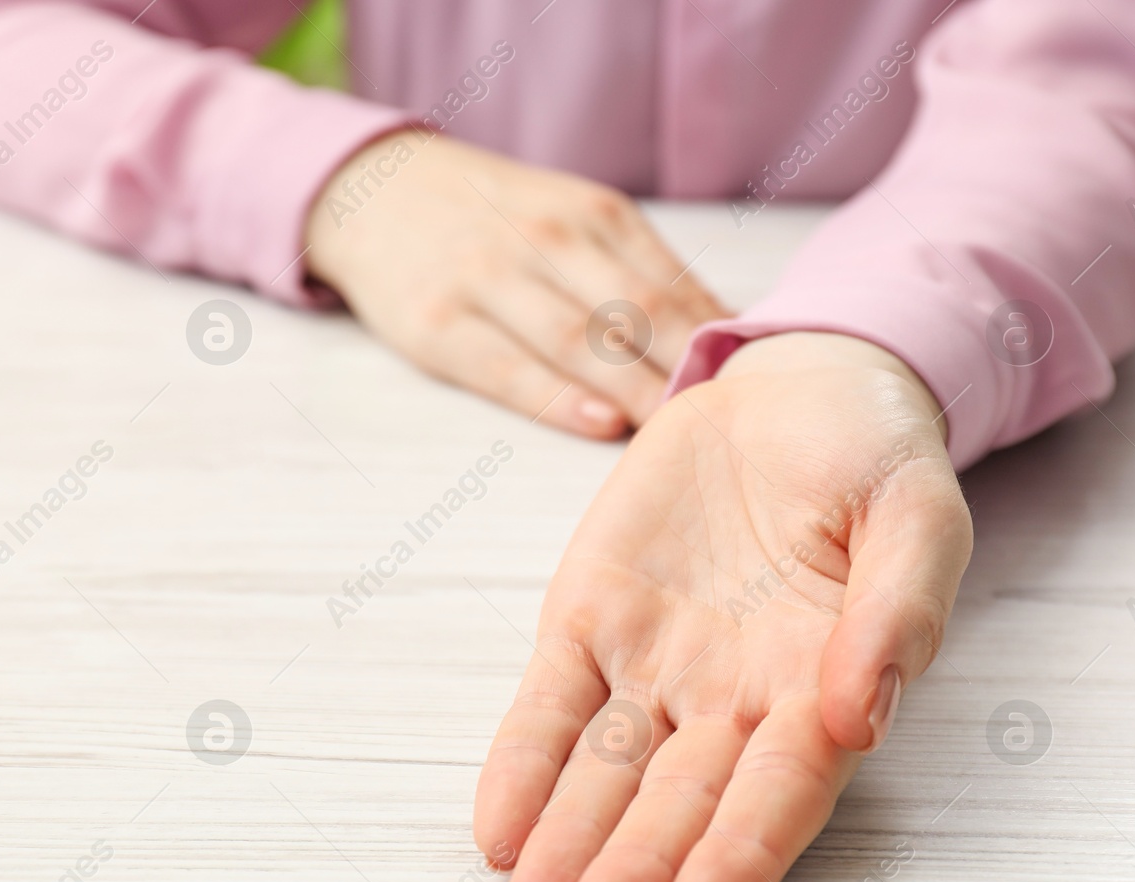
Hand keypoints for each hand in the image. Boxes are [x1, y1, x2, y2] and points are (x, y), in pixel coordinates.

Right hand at [305, 131, 728, 438]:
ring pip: (582, 343)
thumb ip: (637, 272)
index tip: (761, 392)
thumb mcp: (569, 217)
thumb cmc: (492, 218)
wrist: (372, 192)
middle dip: (690, 372)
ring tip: (681, 436)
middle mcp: (546, 239)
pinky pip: (509, 370)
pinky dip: (560, 399)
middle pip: (639, 314)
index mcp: (593, 213)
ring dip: (639, 392)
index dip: (721, 344)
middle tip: (735, 426)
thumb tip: (724, 337)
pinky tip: (602, 424)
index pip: (676, 286)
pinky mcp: (439, 326)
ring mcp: (489, 280)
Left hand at [471, 332, 971, 881]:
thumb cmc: (868, 456)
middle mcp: (733, 695)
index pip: (775, 794)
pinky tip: (499, 829)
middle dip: (629, 881)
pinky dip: (523, 764)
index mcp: (821, 683)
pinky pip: (552, 704)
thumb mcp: (913, 511)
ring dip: (569, 843)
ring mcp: (655, 663)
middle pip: (678, 805)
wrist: (792, 389)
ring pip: (607, 772)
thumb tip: (861, 710)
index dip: (733, 864)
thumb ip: (897, 608)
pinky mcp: (591, 619)